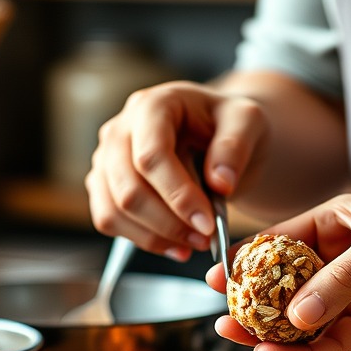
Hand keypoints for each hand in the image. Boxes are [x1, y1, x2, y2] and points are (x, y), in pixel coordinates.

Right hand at [85, 80, 266, 259]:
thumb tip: (221, 183)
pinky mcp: (103, 183)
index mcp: (153, 105)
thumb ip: (235, 147)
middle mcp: (119, 129)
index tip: (208, 224)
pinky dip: (142, 240)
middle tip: (205, 239)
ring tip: (194, 243)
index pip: (152, 156)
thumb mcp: (247, 122)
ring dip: (155, 236)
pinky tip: (175, 245)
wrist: (214, 134)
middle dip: (169, 222)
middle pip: (128, 188)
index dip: (178, 195)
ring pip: (114, 209)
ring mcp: (105, 157)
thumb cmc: (228, 124)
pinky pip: (108, 220)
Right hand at [208, 193, 350, 350]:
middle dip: (254, 305)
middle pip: (284, 284)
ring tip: (253, 348)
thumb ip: (343, 278)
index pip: (278, 241)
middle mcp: (337, 254)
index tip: (214, 281)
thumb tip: (296, 317)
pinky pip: (335, 338)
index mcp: (335, 220)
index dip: (245, 262)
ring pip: (306, 317)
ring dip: (279, 335)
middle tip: (225, 324)